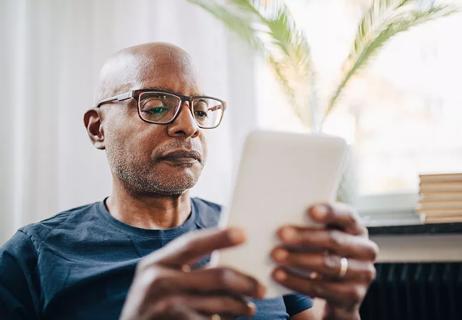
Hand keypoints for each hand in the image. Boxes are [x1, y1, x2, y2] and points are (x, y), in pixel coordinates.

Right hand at [120, 228, 265, 319]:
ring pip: (221, 303)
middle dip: (245, 282)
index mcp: (155, 263)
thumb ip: (182, 267)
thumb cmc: (151, 305)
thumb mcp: (157, 280)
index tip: (244, 233)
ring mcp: (167, 307)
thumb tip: (227, 257)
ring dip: (241, 307)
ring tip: (248, 308)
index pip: (192, 243)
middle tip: (261, 288)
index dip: (219, 236)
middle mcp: (158, 282)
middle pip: (217, 275)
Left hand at [270, 203, 378, 319]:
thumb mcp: (323, 236)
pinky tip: (279, 275)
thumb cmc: (322, 252)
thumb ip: (312, 225)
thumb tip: (283, 216)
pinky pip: (322, 288)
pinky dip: (297, 281)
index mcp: (356, 229)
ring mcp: (363, 273)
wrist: (335, 290)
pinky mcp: (353, 295)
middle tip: (280, 234)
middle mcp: (366, 249)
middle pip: (335, 240)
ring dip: (299, 259)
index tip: (310, 211)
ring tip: (276, 255)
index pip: (347, 216)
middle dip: (306, 237)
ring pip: (329, 265)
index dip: (330, 212)